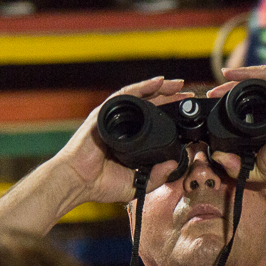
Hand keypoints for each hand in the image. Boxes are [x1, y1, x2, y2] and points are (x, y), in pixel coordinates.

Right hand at [54, 76, 191, 204]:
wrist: (77, 181)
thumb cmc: (99, 184)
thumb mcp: (136, 182)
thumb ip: (156, 176)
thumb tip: (174, 164)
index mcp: (130, 140)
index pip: (154, 122)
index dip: (171, 115)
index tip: (188, 113)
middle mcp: (122, 125)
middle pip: (150, 105)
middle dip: (170, 97)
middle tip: (189, 94)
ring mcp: (113, 117)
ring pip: (141, 97)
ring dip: (161, 88)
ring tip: (178, 84)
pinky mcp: (104, 113)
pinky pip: (126, 95)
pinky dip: (143, 87)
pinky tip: (158, 82)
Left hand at [207, 65, 265, 182]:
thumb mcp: (256, 167)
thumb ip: (236, 167)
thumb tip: (217, 157)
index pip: (247, 106)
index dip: (229, 105)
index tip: (214, 107)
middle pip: (248, 91)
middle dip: (227, 91)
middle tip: (212, 95)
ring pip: (254, 80)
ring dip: (234, 81)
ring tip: (218, 87)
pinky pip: (264, 72)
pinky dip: (246, 72)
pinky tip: (230, 75)